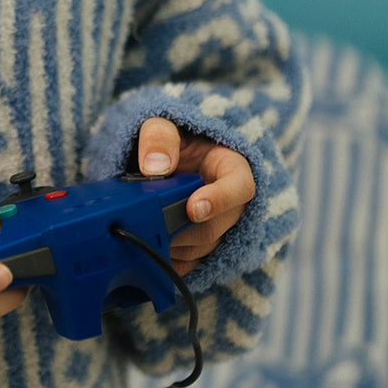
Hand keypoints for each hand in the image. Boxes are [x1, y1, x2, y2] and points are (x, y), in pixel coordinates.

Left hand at [136, 117, 255, 273]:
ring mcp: (220, 224)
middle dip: (185, 227)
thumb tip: (154, 167)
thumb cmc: (169, 137)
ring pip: (206, 247)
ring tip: (147, 230)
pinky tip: (151, 251)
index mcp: (231, 165)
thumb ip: (159, 137)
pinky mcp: (204, 244)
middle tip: (152, 222)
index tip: (193, 208)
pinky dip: (173, 262)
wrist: (162, 155)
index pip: (241, 187)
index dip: (220, 200)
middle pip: (219, 224)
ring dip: (177, 245)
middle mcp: (232, 200)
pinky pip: (194, 263)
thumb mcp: (162, 124)